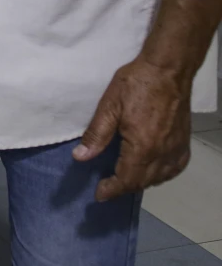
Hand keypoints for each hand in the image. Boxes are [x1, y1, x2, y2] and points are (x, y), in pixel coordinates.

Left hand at [74, 57, 192, 200]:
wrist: (167, 70)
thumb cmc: (135, 84)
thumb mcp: (109, 106)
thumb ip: (96, 134)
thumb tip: (81, 157)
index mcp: (143, 146)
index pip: (127, 179)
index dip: (112, 190)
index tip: (99, 195)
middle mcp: (162, 152)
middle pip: (142, 181)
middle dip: (124, 187)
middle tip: (107, 186)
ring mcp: (176, 148)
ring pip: (159, 177)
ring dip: (141, 182)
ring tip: (124, 179)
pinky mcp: (184, 142)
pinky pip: (174, 168)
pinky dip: (161, 175)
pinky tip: (151, 170)